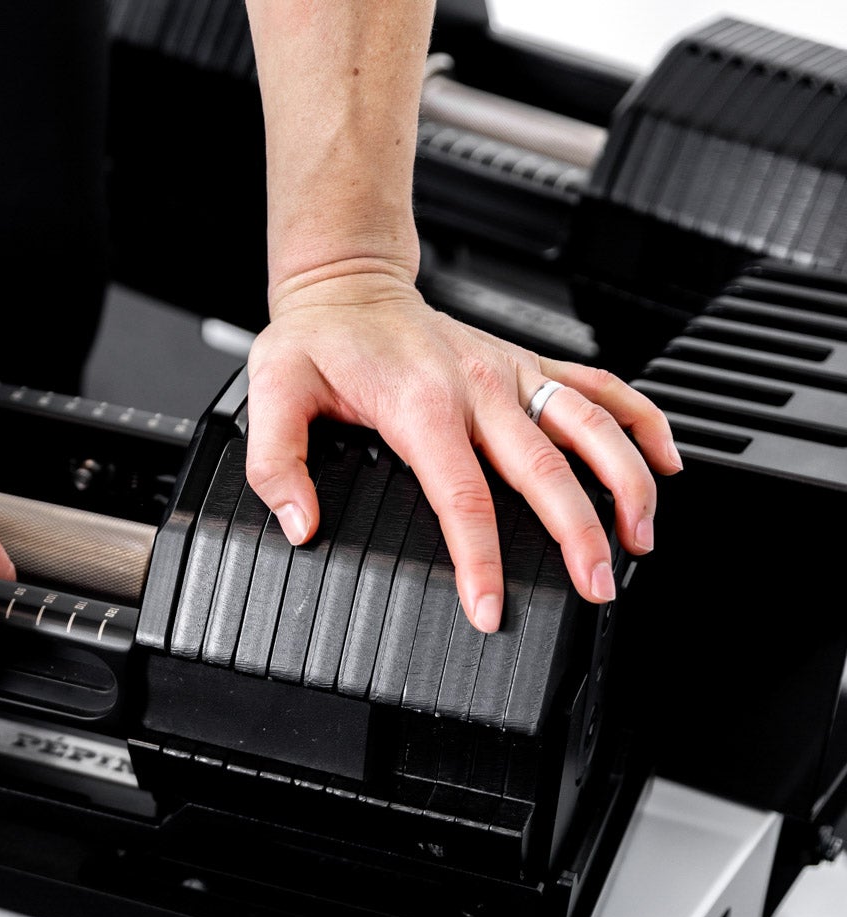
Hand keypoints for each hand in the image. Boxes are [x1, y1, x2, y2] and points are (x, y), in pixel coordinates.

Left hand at [244, 267, 681, 630]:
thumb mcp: (272, 393)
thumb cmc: (316, 340)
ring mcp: (511, 373)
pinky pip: (602, 387)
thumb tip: (300, 523)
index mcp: (421, 405)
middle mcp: (480, 387)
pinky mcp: (528, 363)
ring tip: (641, 539)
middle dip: (580, 535)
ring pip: (592, 426)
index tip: (488, 608)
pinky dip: (643, 420)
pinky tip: (666, 462)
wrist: (347, 286)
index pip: (462, 497)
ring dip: (627, 483)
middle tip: (596, 587)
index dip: (480, 560)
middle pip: (547, 471)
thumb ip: (278, 464)